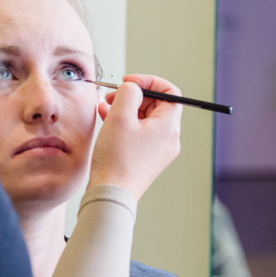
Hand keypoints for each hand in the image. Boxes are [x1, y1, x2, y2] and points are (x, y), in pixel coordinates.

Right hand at [89, 74, 181, 199]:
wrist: (112, 194)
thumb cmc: (116, 159)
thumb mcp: (120, 116)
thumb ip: (128, 93)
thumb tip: (133, 88)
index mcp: (168, 126)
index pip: (170, 92)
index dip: (149, 82)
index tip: (130, 83)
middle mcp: (169, 138)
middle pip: (157, 105)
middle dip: (134, 96)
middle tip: (113, 95)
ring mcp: (159, 150)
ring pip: (145, 119)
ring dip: (126, 109)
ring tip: (105, 107)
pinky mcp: (147, 159)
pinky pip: (140, 134)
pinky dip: (126, 124)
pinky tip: (106, 120)